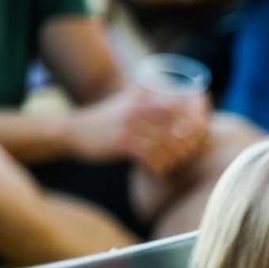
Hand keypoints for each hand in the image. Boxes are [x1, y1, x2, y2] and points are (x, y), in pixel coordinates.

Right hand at [71, 87, 209, 173]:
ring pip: (164, 143)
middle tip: (187, 154)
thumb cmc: (105, 120)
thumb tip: (171, 98)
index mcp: (141, 98)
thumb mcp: (125, 102)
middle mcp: (138, 109)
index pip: (177, 107)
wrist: (74, 130)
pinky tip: (158, 170)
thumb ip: (146, 97)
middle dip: (186, 142)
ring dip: (173, 156)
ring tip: (173, 163)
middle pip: (175, 125)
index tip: (195, 137)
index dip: (191, 123)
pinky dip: (158, 165)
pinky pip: (150, 156)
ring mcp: (131, 126)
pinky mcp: (122, 143)